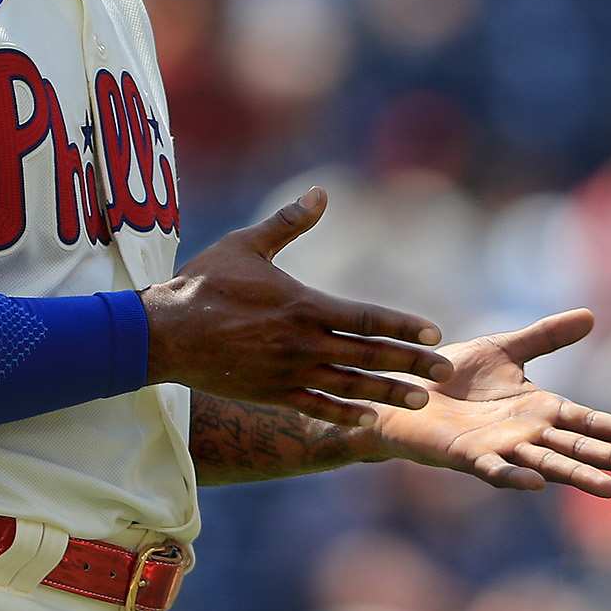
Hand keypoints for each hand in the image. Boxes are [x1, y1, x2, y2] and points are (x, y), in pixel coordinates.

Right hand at [143, 187, 454, 427]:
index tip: (434, 332)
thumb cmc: (203, 283)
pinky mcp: (271, 394)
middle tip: (446, 372)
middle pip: (369, 355)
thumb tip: (322, 191)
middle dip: (411, 363)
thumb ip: (288, 222)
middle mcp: (303, 343)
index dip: (403, 325)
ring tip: (421, 400)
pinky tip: (369, 419)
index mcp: (303, 305)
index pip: (366, 317)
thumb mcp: (245, 243)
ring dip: (388, 392)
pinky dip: (344, 414)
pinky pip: (316, 407)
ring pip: (350, 386)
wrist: (164, 333)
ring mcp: (288, 372)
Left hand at [367, 309, 610, 495]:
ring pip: (545, 463)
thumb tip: (591, 316)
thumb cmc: (452, 377)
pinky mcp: (466, 454)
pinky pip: (493, 468)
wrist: (403, 393)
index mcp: (538, 410)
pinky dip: (514, 476)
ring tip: (610, 490)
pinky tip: (535, 484)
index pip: (589, 421)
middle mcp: (525, 434)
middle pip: (577, 447)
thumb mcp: (504, 348)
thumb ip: (545, 336)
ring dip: (577, 475)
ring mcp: (498, 447)